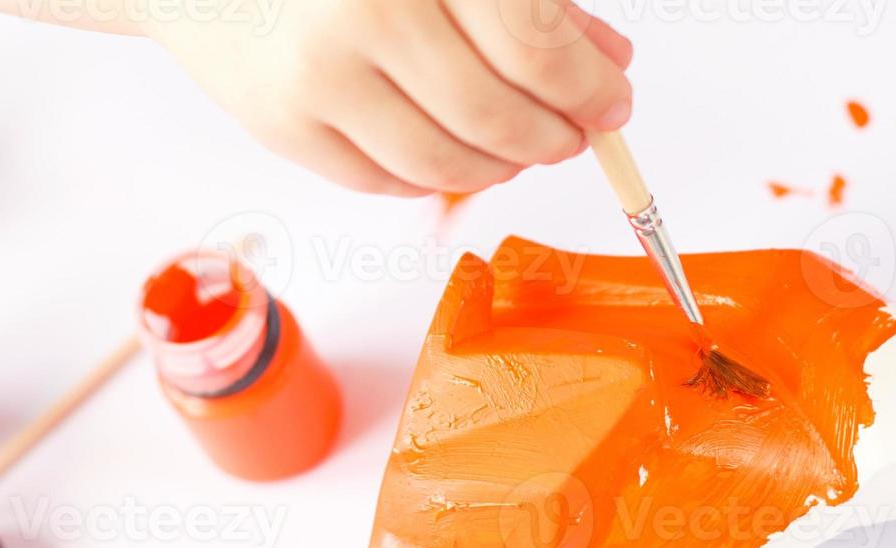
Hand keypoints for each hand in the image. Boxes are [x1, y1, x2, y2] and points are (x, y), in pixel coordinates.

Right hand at [139, 0, 634, 195]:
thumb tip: (606, 60)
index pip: (534, 46)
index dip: (588, 87)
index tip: (612, 102)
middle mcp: (364, 13)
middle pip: (498, 117)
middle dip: (554, 137)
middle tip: (573, 133)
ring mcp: (318, 77)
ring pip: (447, 166)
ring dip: (500, 167)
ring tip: (518, 145)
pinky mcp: (283, 126)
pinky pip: (386, 182)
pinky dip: (434, 176)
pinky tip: (450, 146)